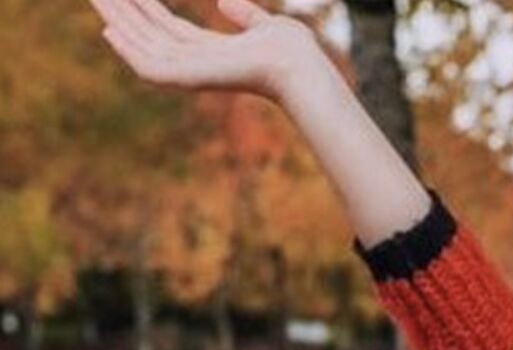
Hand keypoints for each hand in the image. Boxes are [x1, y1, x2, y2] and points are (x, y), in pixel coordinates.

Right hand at [88, 0, 323, 100]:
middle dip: (123, 13)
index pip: (168, 29)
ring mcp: (191, 72)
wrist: (301, 67)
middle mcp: (196, 62)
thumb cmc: (293, 52)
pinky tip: (111, 31)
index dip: (144, 11)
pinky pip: (149, 66)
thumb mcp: (265, 25)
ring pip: (143, 46)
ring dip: (119, 23)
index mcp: (211, 50)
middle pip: (149, 35)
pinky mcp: (189, 79)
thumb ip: (245, 16)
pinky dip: (129, 50)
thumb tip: (222, 2)